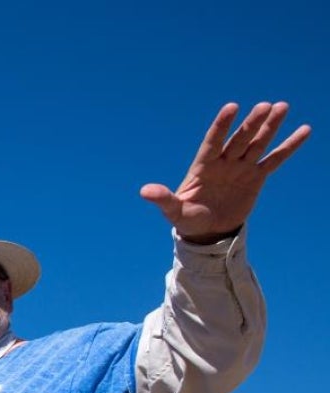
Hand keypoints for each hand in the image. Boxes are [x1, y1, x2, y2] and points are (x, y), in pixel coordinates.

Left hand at [140, 101, 310, 243]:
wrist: (206, 232)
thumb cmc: (187, 219)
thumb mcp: (174, 211)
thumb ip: (163, 199)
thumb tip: (144, 191)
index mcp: (203, 166)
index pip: (213, 141)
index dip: (222, 125)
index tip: (232, 107)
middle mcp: (224, 163)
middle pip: (239, 139)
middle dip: (251, 124)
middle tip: (265, 106)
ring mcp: (241, 168)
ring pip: (257, 144)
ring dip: (269, 127)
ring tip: (281, 106)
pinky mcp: (256, 178)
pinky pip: (274, 160)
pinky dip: (288, 146)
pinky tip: (304, 130)